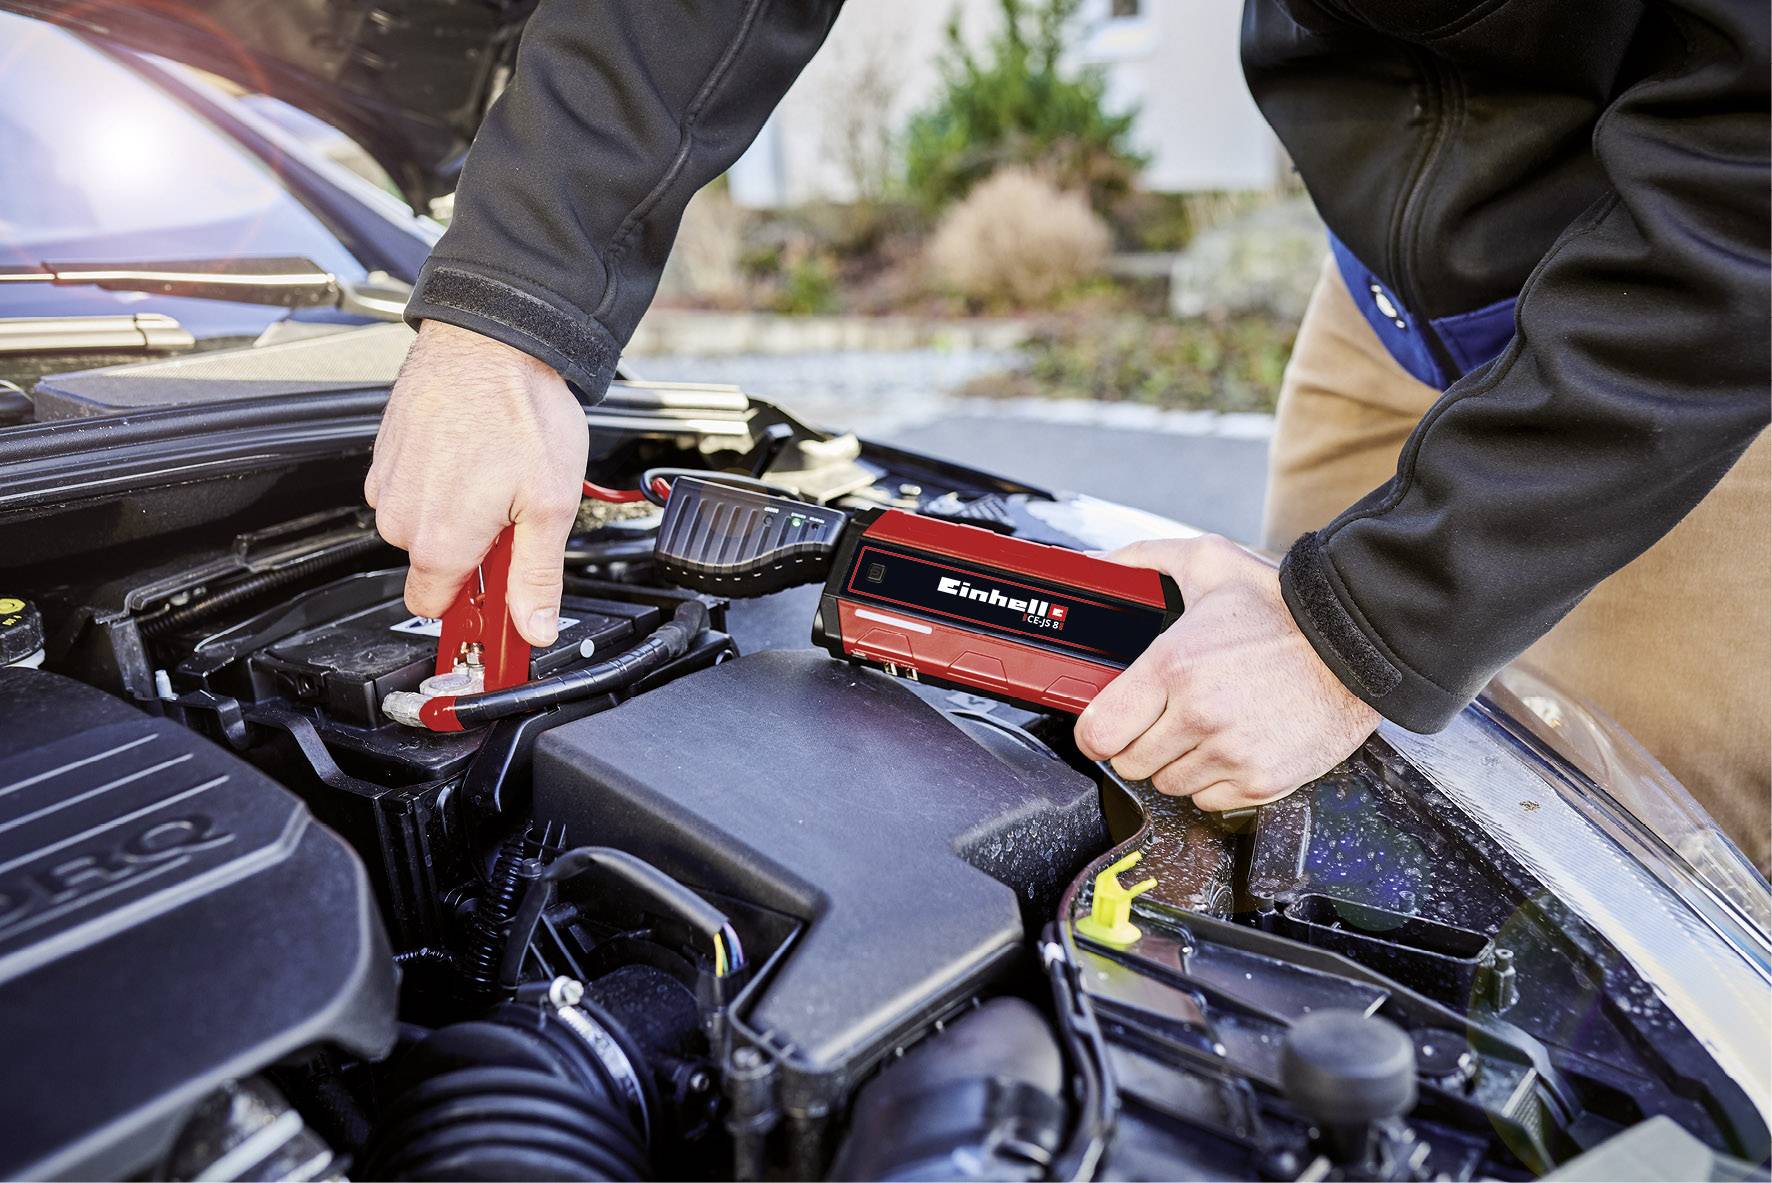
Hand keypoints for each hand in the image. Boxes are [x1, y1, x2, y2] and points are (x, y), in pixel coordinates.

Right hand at [365, 320, 588, 645]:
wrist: (489, 338)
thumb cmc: (520, 410)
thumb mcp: (551, 505)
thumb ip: (538, 577)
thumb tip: (535, 628)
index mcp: (439, 541)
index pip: (435, 609)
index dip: (472, 607)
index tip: (500, 597)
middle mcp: (402, 517)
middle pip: (434, 565)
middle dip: (474, 552)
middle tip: (512, 515)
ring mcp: (388, 483)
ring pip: (423, 526)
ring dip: (458, 513)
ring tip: (495, 475)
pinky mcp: (386, 454)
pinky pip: (412, 489)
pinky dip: (441, 481)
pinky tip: (472, 453)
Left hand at [1074, 535, 1378, 810]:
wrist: (1360, 643)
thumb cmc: (1284, 608)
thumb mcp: (1209, 564)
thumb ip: (1144, 560)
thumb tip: (1096, 561)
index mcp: (1174, 667)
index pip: (1098, 733)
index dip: (1096, 730)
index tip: (1107, 723)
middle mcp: (1198, 716)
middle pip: (1129, 763)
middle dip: (1139, 741)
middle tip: (1165, 715)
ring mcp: (1231, 754)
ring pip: (1167, 784)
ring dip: (1177, 761)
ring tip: (1205, 725)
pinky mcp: (1262, 782)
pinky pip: (1209, 801)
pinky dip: (1214, 779)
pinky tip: (1232, 744)